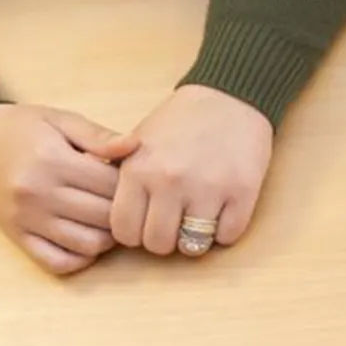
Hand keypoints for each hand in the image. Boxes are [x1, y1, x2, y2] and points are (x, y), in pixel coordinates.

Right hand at [0, 104, 137, 274]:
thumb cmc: (24, 130)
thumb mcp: (60, 120)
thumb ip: (98, 136)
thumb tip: (135, 146)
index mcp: (51, 160)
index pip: (113, 185)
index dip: (131, 185)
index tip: (132, 180)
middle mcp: (37, 193)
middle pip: (105, 216)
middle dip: (124, 211)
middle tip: (126, 202)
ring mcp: (26, 219)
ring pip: (89, 244)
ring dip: (108, 237)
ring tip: (107, 219)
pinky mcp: (18, 237)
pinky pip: (60, 262)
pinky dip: (81, 257)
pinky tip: (87, 238)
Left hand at [112, 85, 272, 256]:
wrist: (228, 99)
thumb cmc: (180, 124)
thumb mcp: (136, 144)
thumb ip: (121, 179)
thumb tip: (103, 212)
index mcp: (138, 170)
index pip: (123, 230)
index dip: (134, 234)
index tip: (145, 224)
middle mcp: (169, 182)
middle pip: (158, 245)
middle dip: (164, 240)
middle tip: (173, 225)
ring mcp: (207, 189)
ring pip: (192, 246)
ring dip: (194, 239)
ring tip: (197, 221)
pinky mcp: (242, 193)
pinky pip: (227, 237)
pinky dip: (224, 231)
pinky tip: (221, 212)